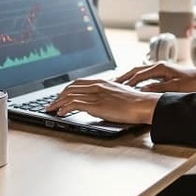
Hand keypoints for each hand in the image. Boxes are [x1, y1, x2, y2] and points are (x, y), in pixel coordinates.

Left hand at [46, 79, 160, 123]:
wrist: (144, 104)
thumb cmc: (136, 102)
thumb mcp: (119, 94)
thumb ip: (107, 95)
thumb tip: (100, 102)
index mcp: (102, 82)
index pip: (78, 83)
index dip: (66, 90)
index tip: (60, 96)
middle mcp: (97, 86)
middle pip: (70, 88)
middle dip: (58, 96)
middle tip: (51, 104)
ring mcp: (96, 95)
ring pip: (70, 95)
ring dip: (57, 103)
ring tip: (51, 110)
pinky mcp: (96, 105)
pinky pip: (75, 104)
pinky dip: (65, 108)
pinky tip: (61, 113)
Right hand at [116, 63, 195, 92]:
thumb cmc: (193, 82)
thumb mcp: (175, 87)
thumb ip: (157, 88)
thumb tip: (141, 91)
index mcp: (160, 67)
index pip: (138, 74)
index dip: (127, 81)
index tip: (117, 87)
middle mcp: (159, 65)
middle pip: (136, 70)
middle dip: (124, 77)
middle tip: (111, 83)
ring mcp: (161, 68)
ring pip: (140, 72)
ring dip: (130, 77)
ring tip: (119, 84)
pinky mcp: (164, 72)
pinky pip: (146, 75)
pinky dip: (137, 79)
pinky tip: (134, 85)